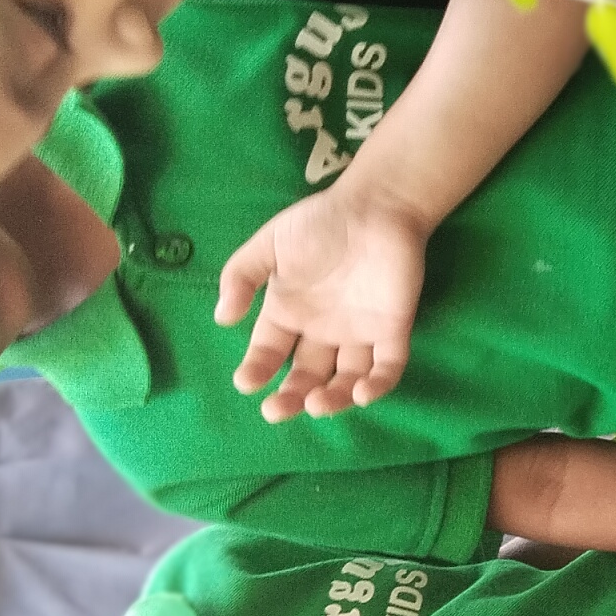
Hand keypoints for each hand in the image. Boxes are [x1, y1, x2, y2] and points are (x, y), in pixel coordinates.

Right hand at [216, 179, 432, 419]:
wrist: (375, 205)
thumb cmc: (320, 223)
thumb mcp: (269, 244)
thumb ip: (241, 276)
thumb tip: (222, 319)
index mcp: (290, 314)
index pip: (269, 353)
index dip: (257, 370)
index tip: (246, 382)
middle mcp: (322, 332)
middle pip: (305, 376)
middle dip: (290, 397)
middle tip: (277, 409)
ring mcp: (359, 334)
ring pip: (345, 381)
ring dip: (331, 400)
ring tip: (315, 404)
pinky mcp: (393, 331)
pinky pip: (387, 368)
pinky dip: (376, 386)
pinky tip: (360, 393)